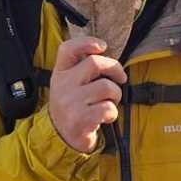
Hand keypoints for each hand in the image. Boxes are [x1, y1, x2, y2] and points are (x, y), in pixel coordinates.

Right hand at [47, 37, 126, 152]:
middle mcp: (62, 85)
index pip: (68, 49)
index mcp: (60, 73)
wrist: (61, 138)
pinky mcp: (80, 119)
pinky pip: (108, 108)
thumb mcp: (69, 84)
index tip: (103, 46)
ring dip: (116, 95)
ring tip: (110, 102)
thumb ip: (81, 68)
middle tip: (120, 78)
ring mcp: (70, 102)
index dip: (86, 42)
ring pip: (107, 87)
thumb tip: (106, 53)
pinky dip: (112, 113)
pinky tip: (104, 118)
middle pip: (95, 63)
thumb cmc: (73, 107)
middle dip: (115, 69)